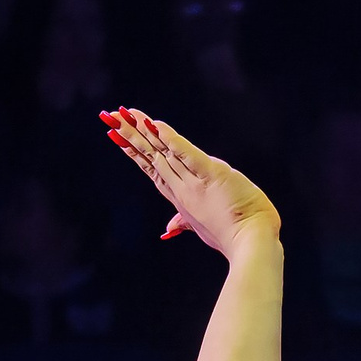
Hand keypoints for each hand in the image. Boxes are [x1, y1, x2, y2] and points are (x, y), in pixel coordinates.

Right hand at [103, 109, 279, 260]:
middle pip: (150, 156)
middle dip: (128, 135)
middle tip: (108, 116)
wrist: (252, 246)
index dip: (134, 152)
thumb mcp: (203, 228)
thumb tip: (167, 231)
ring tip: (122, 114)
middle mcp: (182, 188)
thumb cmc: (232, 237)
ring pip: (162, 151)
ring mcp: (194, 182)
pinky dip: (171, 138)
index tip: (116, 136)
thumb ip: (184, 223)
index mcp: (180, 197)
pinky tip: (155, 124)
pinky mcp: (212, 175)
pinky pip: (188, 153)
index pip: (153, 169)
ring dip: (140, 131)